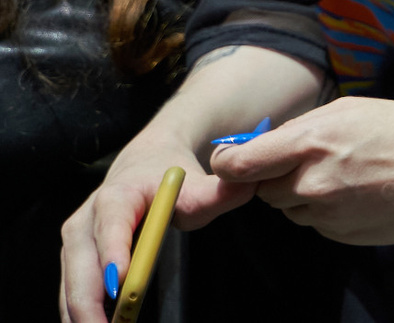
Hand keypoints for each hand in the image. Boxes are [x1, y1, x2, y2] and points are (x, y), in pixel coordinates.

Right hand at [59, 132, 254, 322]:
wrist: (145, 162)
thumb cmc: (169, 176)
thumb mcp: (195, 182)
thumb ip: (219, 192)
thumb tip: (248, 189)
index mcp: (116, 196)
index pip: (111, 226)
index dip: (113, 253)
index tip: (119, 283)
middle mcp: (85, 219)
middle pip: (81, 265)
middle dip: (90, 303)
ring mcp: (75, 241)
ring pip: (70, 285)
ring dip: (81, 315)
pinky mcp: (73, 258)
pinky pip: (71, 291)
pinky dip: (79, 314)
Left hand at [206, 98, 393, 244]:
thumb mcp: (351, 109)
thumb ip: (301, 129)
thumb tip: (264, 147)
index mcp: (310, 144)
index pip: (237, 165)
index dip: (228, 163)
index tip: (232, 161)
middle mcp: (312, 184)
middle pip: (263, 190)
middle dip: (278, 177)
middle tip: (314, 161)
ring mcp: (328, 215)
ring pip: (290, 209)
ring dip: (304, 196)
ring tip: (348, 176)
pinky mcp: (342, 236)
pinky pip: (317, 223)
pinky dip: (329, 211)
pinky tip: (362, 193)